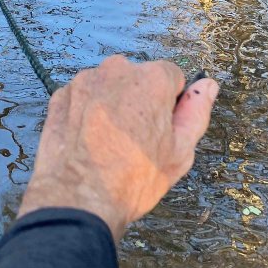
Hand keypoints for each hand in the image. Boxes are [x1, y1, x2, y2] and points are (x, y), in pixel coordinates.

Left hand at [17, 55, 218, 238]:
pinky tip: (88, 141)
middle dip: (140, 100)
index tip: (162, 129)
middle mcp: (117, 69)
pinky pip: (83, 97)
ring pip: (108, 86)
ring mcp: (84, 81)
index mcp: (152, 78)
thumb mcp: (180, 152)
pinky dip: (86, 112)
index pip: (171, 76)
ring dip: (112, 104)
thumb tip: (207, 86)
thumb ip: (196, 112)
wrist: (78, 198)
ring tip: (109, 143)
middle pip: (138, 79)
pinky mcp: (60, 95)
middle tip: (136, 139)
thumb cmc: (134, 178)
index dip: (170, 104)